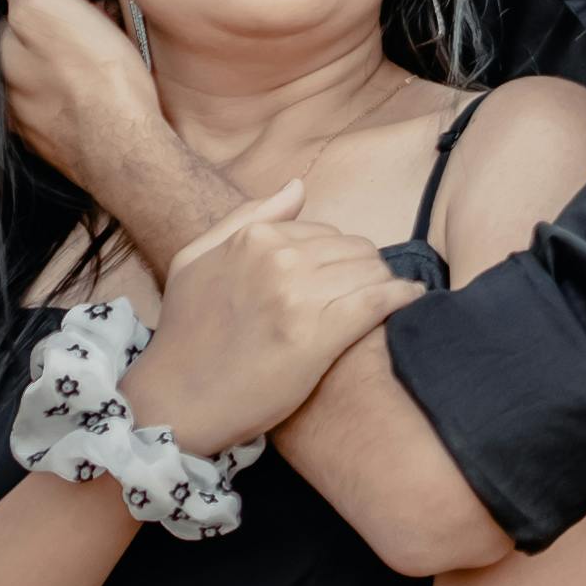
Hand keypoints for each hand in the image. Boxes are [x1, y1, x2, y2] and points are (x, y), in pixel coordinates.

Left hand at [0, 0, 190, 235]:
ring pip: (58, 65)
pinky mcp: (68, 142)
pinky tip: (117, 75)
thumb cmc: (91, 79)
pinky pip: (77, 96)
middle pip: (37, 34)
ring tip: (116, 39)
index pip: (16, 4)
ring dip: (84, 45)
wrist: (130, 152)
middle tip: (104, 8)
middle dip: (68, 15)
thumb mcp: (45, 9)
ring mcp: (38, 123)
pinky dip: (94, 79)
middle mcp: (8, 95)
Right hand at [140, 183, 407, 453]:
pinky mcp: (316, 336)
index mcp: (252, 239)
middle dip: (364, 269)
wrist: (175, 400)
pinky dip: (401, 297)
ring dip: (383, 283)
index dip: (338, 257)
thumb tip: (299, 186)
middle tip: (365, 295)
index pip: (326, 232)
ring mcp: (296, 297)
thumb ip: (250, 217)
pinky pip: (377, 301)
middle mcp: (276, 259)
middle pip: (354, 249)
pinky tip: (411, 300)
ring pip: (369, 271)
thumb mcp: (197, 259)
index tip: (344, 279)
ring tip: (386, 301)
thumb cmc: (185, 332)